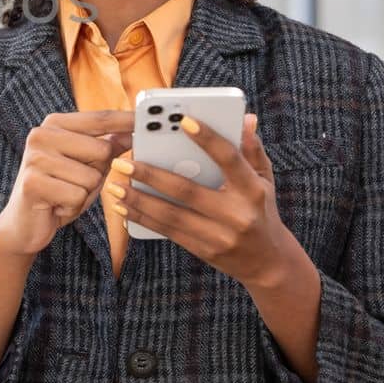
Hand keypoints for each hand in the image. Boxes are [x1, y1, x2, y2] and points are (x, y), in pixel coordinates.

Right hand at [0, 110, 135, 256]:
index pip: (100, 118)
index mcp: (54, 124)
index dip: (126, 120)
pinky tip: (56, 206)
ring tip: (64, 195)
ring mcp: (35, 158)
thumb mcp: (86, 166)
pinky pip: (77, 195)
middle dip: (98, 173)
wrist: (23, 224)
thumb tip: (132, 133)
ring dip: (85, 193)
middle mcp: (41, 135)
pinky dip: (73, 207)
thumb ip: (106, 147)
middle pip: (101, 150)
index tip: (149, 118)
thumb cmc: (59, 191)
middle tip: (74, 182)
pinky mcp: (32, 183)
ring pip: (92, 176)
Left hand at [106, 112, 302, 289]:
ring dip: (138, 200)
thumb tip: (246, 119)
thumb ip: (252, 149)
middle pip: (187, 190)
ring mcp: (219, 235)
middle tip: (123, 161)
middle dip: (151, 176)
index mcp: (252, 190)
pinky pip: (168, 232)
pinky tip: (123, 207)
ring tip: (114, 184)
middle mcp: (236, 214)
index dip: (207, 138)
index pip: (229, 159)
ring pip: (171, 215)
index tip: (183, 120)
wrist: (269, 263)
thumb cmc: (262, 210)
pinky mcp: (204, 250)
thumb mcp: (265, 180)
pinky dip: (142, 218)